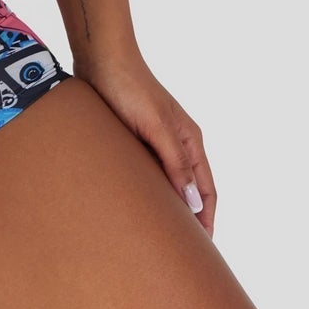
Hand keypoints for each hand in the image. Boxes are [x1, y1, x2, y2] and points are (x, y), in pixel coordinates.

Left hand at [77, 51, 216, 237]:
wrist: (100, 59)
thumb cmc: (129, 88)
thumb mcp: (156, 125)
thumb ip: (174, 160)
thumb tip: (192, 200)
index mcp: (190, 139)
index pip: (208, 188)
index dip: (207, 218)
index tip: (203, 247)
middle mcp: (177, 142)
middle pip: (190, 189)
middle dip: (189, 218)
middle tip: (181, 249)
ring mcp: (155, 141)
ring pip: (167, 182)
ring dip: (167, 206)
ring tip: (158, 234)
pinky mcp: (134, 138)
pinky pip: (146, 172)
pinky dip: (147, 191)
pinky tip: (135, 204)